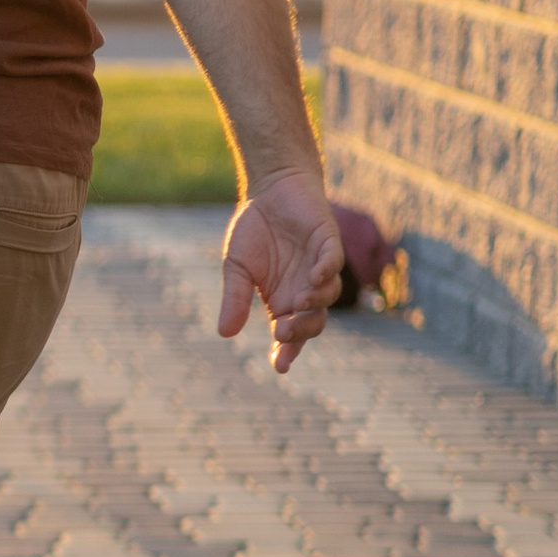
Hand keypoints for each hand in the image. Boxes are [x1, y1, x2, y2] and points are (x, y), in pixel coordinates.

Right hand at [218, 168, 343, 372]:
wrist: (270, 190)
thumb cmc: (254, 229)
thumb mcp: (237, 267)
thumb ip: (234, 298)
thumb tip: (224, 334)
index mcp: (282, 300)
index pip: (289, 334)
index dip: (286, 351)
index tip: (279, 366)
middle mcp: (305, 290)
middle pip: (313, 322)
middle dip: (300, 331)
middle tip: (282, 333)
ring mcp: (320, 268)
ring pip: (327, 295)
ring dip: (314, 303)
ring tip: (298, 302)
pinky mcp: (329, 244)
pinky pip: (333, 263)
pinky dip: (326, 272)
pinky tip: (314, 277)